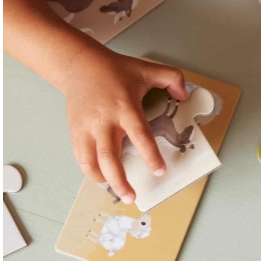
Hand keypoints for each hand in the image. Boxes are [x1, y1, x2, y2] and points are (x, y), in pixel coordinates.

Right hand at [61, 48, 187, 202]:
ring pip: (92, 162)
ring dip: (105, 180)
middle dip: (120, 181)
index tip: (159, 171)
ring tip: (118, 192)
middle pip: (110, 157)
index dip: (150, 156)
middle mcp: (104, 121)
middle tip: (133, 196)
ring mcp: (87, 128)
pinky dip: (90, 171)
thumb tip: (184, 97)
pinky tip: (101, 177)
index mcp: (124, 107)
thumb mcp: (147, 68)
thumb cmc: (113, 69)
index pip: (139, 135)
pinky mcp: (76, 131)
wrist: (79, 65)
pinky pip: (81, 158)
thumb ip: (172, 78)